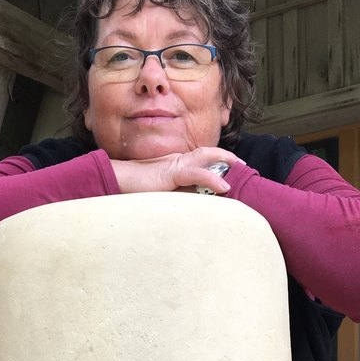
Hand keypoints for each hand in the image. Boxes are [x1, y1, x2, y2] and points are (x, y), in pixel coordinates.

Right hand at [109, 147, 242, 194]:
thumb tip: (193, 207)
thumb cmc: (134, 190)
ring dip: (225, 161)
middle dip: (227, 157)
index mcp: (175, 166)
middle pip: (207, 153)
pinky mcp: (170, 172)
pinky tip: (225, 186)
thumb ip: (177, 197)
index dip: (218, 163)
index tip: (232, 172)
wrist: (116, 182)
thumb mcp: (161, 195)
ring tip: (241, 170)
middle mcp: (177, 161)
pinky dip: (212, 178)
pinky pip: (196, 172)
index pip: (201, 160)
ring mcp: (174, 165)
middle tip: (244, 167)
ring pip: (205, 157)